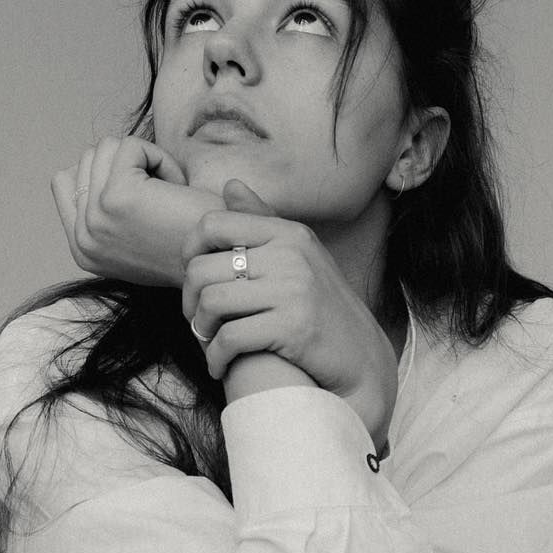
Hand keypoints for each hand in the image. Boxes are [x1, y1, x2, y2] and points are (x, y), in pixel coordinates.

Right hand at [51, 136, 223, 286]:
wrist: (224, 258)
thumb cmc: (190, 245)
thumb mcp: (131, 237)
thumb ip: (101, 210)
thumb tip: (78, 167)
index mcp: (82, 250)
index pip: (65, 182)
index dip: (105, 173)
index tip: (142, 201)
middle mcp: (83, 239)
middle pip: (87, 159)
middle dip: (127, 166)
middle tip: (162, 202)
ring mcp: (95, 219)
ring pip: (106, 148)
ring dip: (144, 162)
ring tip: (169, 197)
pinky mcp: (116, 197)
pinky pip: (130, 145)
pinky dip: (160, 158)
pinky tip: (178, 190)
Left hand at [182, 180, 398, 443]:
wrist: (363, 359)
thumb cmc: (323, 308)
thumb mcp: (298, 257)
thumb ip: (262, 222)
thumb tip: (230, 186)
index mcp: (288, 233)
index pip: (213, 225)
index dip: (188, 253)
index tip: (194, 282)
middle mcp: (291, 255)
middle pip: (203, 269)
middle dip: (190, 302)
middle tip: (198, 323)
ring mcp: (294, 290)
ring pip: (212, 302)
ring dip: (200, 331)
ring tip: (208, 343)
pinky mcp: (294, 328)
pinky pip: (230, 338)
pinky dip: (216, 358)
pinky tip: (219, 367)